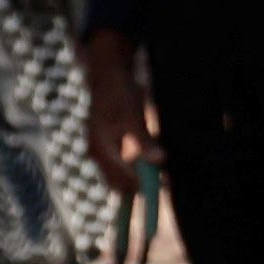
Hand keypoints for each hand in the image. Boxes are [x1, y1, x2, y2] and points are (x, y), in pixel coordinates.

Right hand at [78, 31, 150, 180]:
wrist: (108, 74)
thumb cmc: (120, 94)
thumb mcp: (134, 116)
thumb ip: (144, 140)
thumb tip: (159, 160)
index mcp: (102, 150)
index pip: (123, 180)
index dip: (143, 187)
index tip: (164, 189)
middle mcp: (98, 154)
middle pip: (118, 183)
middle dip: (140, 188)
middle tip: (165, 187)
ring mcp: (101, 149)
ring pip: (119, 175)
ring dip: (138, 178)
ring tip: (162, 180)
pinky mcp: (107, 144)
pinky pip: (120, 164)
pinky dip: (135, 168)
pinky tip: (150, 163)